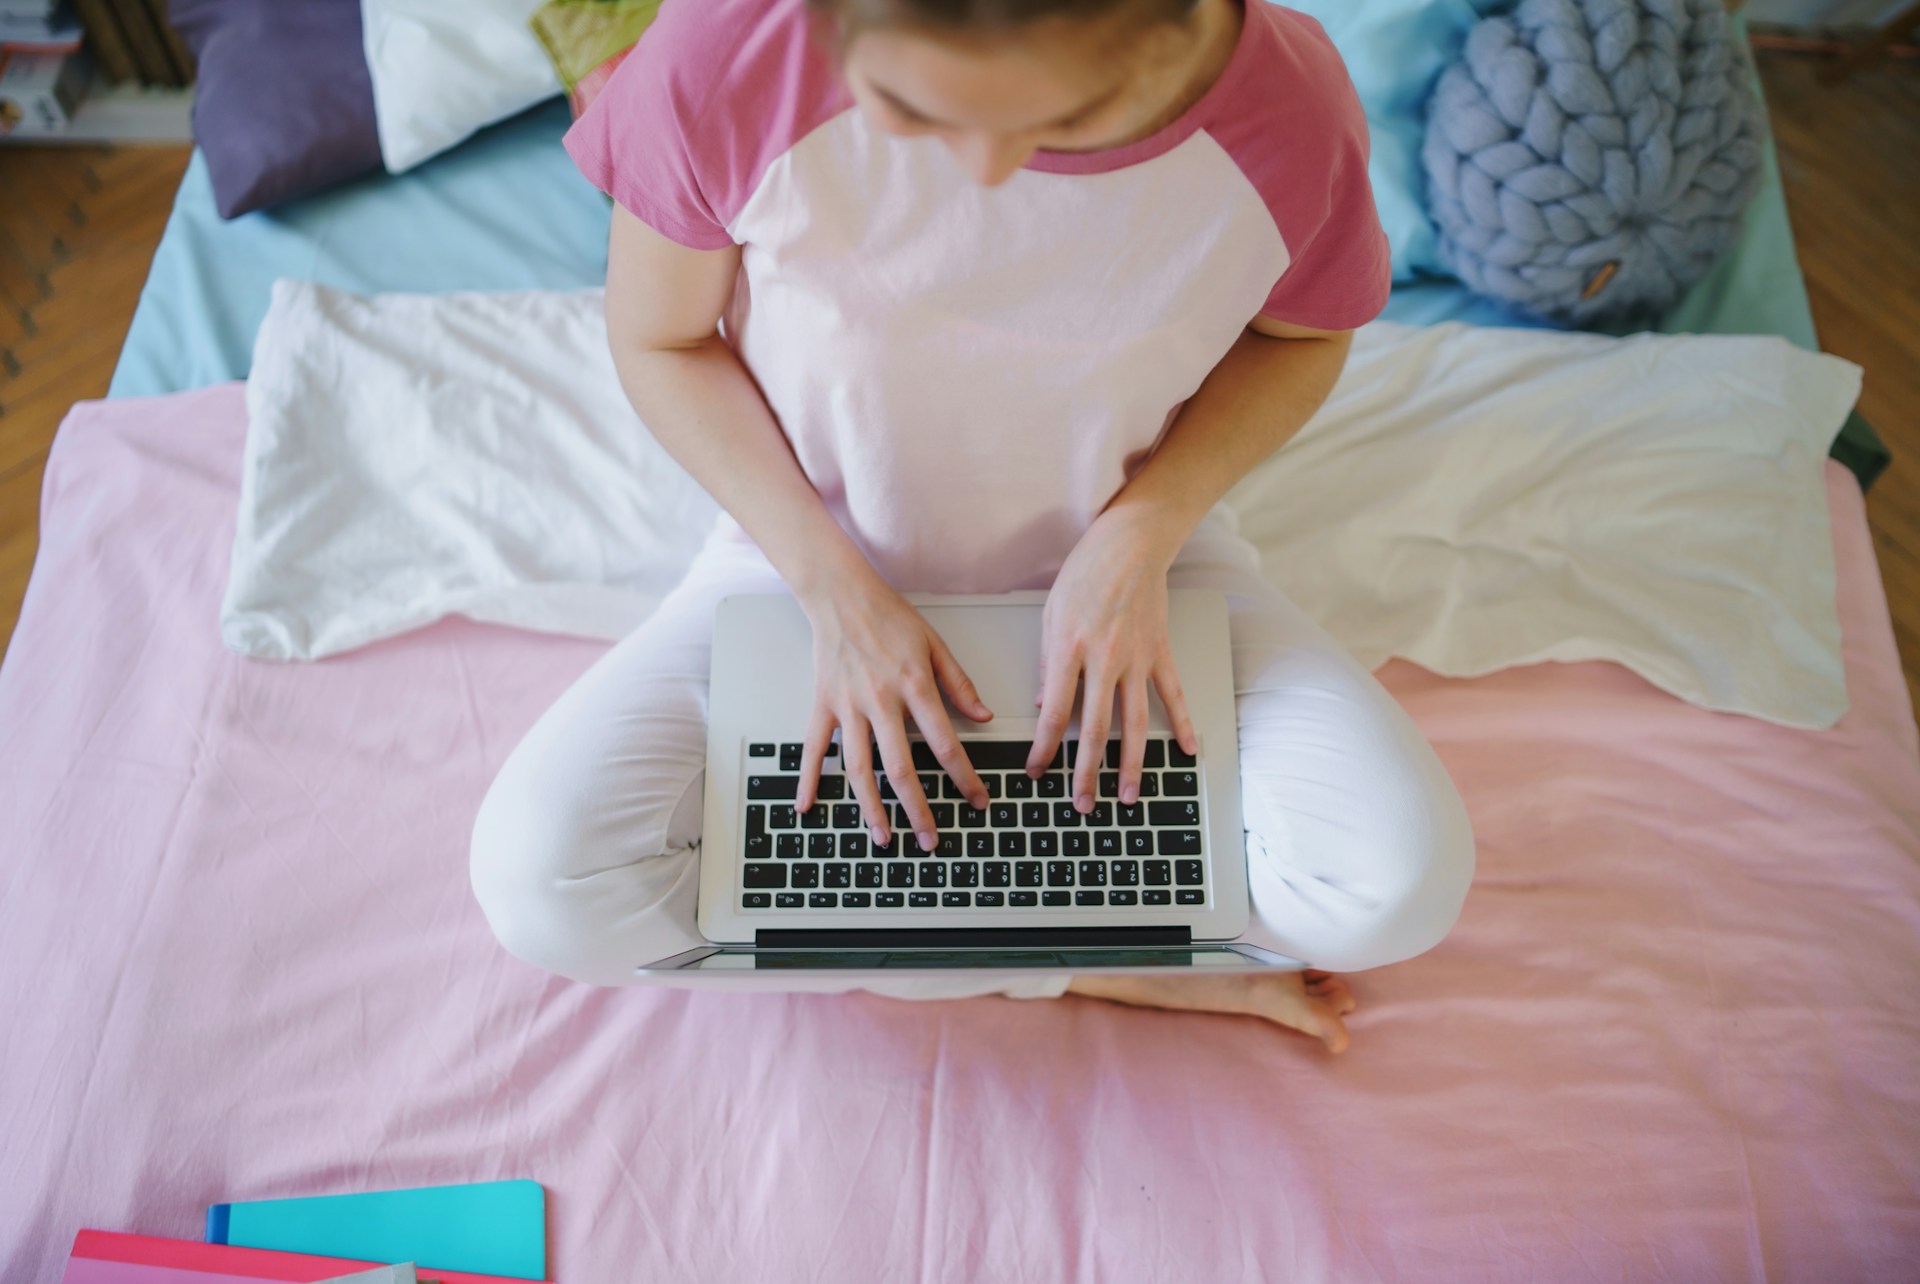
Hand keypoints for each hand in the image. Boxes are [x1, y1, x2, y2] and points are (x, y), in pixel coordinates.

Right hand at [796, 570, 992, 850]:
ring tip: (884, 838)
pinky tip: (807, 805)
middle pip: (901, 768)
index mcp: (914, 687)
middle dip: (919, 810)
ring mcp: (848, 707)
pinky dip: (809, 778)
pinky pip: (814, 748)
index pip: (945, 744)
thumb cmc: (890, 616)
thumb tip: (984, 716)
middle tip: (931, 840)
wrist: (842, 595)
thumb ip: (959, 684)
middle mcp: (880, 702)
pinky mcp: (823, 706)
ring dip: (872, 808)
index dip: (965, 778)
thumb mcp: (935, 645)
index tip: (978, 801)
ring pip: (859, 768)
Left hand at [1026, 513, 1198, 808]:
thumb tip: (1045, 704)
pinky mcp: (1161, 653)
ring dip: (1130, 765)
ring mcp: (1137, 658)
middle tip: (1082, 804)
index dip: (1044, 749)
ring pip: (1135, 723)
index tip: (1037, 771)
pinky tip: (1188, 751)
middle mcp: (1105, 659)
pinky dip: (1183, 724)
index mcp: (1069, 649)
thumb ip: (1048, 664)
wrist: (1130, 544)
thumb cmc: (1085, 574)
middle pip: (1095, 729)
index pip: (1053, 713)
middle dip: (1086, 772)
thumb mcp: (1050, 615)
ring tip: (1127, 796)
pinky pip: (1173, 695)